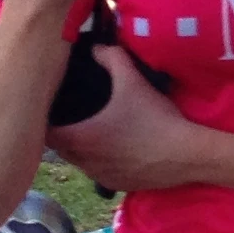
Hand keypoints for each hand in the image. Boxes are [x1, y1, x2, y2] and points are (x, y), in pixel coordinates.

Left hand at [43, 41, 198, 192]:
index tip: (54, 111)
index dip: (47, 122)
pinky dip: (100, 163)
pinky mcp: (117, 185)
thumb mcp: (133, 82)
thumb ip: (112, 58)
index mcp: (81, 138)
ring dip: (81, 150)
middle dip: (63, 135)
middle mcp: (85, 162)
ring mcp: (101, 176)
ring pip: (80, 163)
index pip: (46, 134)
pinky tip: (116, 150)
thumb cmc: (155, 119)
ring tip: (93, 133)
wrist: (187, 155)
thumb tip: (96, 47)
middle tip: (72, 118)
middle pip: (61, 150)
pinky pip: (99, 173)